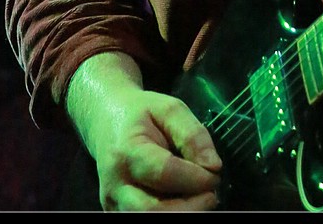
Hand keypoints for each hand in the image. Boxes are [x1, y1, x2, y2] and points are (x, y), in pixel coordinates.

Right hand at [67, 53, 221, 210]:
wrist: (106, 121)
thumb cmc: (141, 114)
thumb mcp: (170, 109)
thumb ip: (193, 135)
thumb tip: (213, 166)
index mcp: (127, 151)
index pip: (164, 173)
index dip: (195, 179)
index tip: (215, 174)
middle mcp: (114, 184)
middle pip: (153, 211)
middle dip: (191, 207)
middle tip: (212, 194)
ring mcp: (112, 203)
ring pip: (148, 221)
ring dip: (183, 213)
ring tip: (201, 198)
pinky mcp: (115, 213)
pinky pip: (145, 221)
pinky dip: (171, 213)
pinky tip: (185, 202)